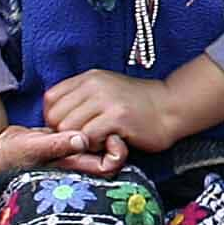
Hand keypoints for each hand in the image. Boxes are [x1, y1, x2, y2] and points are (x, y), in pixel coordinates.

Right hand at [0, 102, 123, 181]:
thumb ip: (56, 145)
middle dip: (114, 138)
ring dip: (103, 129)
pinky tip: (87, 111)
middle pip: (109, 154)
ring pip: (99, 142)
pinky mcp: (66, 141)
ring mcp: (71, 152)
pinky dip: (90, 123)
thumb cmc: (10, 154)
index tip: (114, 135)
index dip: (116, 152)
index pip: (108, 165)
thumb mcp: (31, 147)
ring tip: (102, 115)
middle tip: (114, 122)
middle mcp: (76, 163)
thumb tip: (83, 139)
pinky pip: (86, 133)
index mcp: (73, 168)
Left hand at [42, 70, 187, 155]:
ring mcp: (106, 100)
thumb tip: (56, 118)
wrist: (173, 107)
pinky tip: (110, 141)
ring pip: (69, 129)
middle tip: (88, 138)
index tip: (72, 129)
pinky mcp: (117, 116)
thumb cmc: (139, 105)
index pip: (50, 99)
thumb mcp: (107, 91)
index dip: (55, 119)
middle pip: (56, 117)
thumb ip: (82, 99)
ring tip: (100, 140)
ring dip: (81, 141)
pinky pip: (88, 137)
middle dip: (67, 134)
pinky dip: (95, 146)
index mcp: (89, 78)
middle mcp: (95, 85)